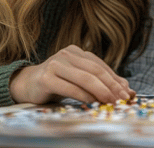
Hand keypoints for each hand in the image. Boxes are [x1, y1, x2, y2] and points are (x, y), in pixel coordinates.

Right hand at [9, 45, 134, 104]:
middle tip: (122, 99)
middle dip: (111, 86)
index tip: (127, 93)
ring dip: (101, 91)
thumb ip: (100, 82)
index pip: (100, 66)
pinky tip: (92, 102)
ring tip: (111, 102)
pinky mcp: (46, 78)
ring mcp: (55, 64)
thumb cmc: (56, 83)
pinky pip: (70, 87)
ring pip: (84, 78)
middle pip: (95, 71)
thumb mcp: (78, 80)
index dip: (115, 79)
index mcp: (76, 51)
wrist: (26, 85)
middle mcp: (66, 54)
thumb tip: (126, 89)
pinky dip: (84, 96)